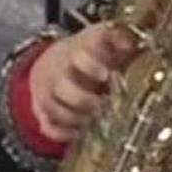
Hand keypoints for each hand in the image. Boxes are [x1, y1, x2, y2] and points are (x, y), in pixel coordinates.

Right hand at [28, 23, 138, 144]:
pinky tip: (80, 132)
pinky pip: (48, 127)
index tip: (105, 74)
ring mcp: (48, 93)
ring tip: (95, 121)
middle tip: (103, 105)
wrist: (58, 62)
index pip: (78, 56)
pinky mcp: (44, 112)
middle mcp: (58, 73)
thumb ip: (119, 38)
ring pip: (53, 110)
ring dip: (76, 118)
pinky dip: (63, 133)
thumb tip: (128, 41)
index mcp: (76, 52)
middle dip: (84, 100)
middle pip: (63, 88)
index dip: (91, 66)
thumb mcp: (104, 39)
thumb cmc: (91, 54)